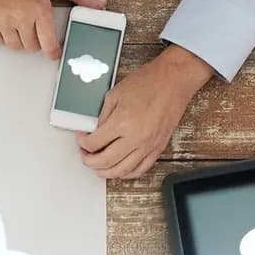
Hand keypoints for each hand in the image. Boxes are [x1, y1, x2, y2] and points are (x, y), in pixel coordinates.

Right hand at [0, 0, 104, 57]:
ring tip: (21, 24)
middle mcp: (20, 17)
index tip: (54, 53)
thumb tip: (98, 4)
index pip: (49, 45)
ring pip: (14, 47)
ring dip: (20, 40)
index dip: (53, 52)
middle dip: (36, 41)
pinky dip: (3, 36)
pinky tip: (7, 23)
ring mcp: (2, 20)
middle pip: (31, 47)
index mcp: (39, 8)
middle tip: (36, 27)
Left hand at [78, 45, 211, 179]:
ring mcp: (148, 146)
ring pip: (122, 171)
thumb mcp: (115, 94)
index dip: (82, 143)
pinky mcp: (158, 148)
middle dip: (89, 161)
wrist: (173, 81)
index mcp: (122, 122)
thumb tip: (93, 132)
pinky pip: (140, 170)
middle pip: (104, 162)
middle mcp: (135, 138)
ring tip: (97, 166)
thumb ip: (102, 117)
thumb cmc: (148, 82)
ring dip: (105, 172)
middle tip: (85, 154)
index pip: (94, 144)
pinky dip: (126, 173)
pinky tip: (119, 169)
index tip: (81, 139)